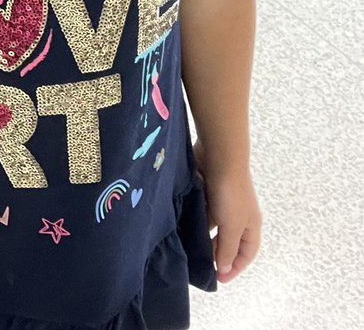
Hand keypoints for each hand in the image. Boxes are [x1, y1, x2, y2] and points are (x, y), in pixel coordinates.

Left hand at [194, 142, 261, 282]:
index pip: (246, 253)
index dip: (235, 267)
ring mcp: (223, 202)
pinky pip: (203, 211)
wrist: (219, 156)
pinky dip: (196, 219)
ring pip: (214, 226)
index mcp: (251, 225)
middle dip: (218, 253)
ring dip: (205, 236)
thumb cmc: (230, 194)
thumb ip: (228, 248)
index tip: (219, 279)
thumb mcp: (232, 226)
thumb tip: (225, 268)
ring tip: (190, 247)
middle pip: (230, 241)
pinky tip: (185, 225)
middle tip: (201, 265)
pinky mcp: (209, 190)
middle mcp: (239, 215)